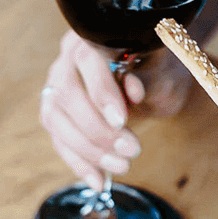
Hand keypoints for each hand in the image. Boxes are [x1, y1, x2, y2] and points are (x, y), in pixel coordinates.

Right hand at [40, 30, 193, 187]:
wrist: (154, 79)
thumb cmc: (159, 70)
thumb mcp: (162, 68)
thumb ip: (146, 75)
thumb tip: (132, 89)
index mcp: (91, 37)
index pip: (87, 61)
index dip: (101, 93)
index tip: (121, 120)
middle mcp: (66, 62)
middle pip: (67, 96)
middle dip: (97, 130)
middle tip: (130, 150)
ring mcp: (56, 91)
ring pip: (58, 123)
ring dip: (89, 151)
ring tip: (122, 166)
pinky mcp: (57, 118)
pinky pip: (60, 143)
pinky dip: (80, 165)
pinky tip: (99, 181)